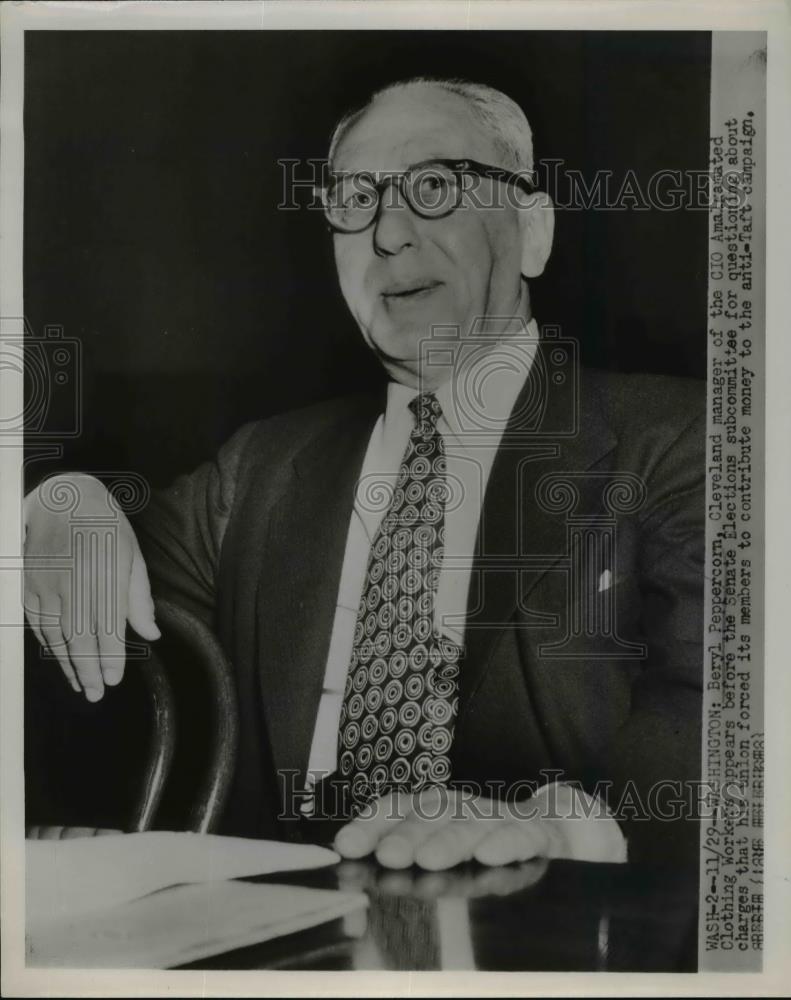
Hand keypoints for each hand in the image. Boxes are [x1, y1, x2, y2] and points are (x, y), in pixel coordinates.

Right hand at [23, 474, 159, 700]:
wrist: (62, 495)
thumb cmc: (105, 525)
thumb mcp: (132, 554)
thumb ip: (139, 597)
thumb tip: (152, 633)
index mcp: (105, 573)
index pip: (108, 627)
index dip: (111, 658)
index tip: (115, 679)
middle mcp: (73, 581)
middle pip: (79, 637)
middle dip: (88, 670)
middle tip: (97, 695)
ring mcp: (46, 582)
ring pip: (55, 634)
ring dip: (67, 663)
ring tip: (80, 685)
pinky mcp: (28, 582)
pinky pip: (37, 622)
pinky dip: (48, 644)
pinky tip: (59, 658)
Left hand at [334, 785, 626, 869]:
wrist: (569, 831)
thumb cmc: (497, 849)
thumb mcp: (452, 853)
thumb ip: (411, 863)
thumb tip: (354, 872)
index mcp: (442, 815)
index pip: (402, 808)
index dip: (373, 822)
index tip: (345, 845)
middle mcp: (469, 812)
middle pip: (434, 815)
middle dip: (407, 833)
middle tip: (386, 856)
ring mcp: (505, 821)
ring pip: (475, 824)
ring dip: (450, 839)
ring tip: (428, 859)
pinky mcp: (544, 836)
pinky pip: (526, 835)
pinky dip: (507, 841)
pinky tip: (490, 854)